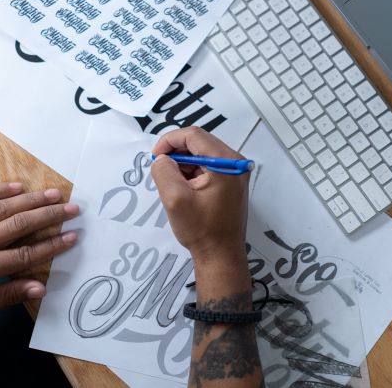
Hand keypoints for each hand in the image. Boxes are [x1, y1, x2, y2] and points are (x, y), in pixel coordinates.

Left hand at [0, 183, 78, 339]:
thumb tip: (40, 287)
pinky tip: (17, 185)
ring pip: (1, 208)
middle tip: (73, 209)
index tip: (73, 237)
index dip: (52, 246)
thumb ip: (7, 296)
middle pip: (18, 224)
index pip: (24, 255)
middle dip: (49, 216)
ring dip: (30, 199)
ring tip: (54, 193)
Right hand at [151, 127, 249, 267]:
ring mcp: (235, 172)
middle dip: (176, 153)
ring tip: (173, 185)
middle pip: (199, 142)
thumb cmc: (200, 230)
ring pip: (202, 154)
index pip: (194, 135)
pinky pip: (208, 166)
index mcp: (226, 162)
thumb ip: (164, 171)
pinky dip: (192, 172)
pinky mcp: (231, 182)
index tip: (155, 158)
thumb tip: (162, 159)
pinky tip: (184, 190)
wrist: (220, 256)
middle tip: (161, 170)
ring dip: (183, 164)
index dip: (170, 141)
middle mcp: (235, 162)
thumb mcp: (175, 199)